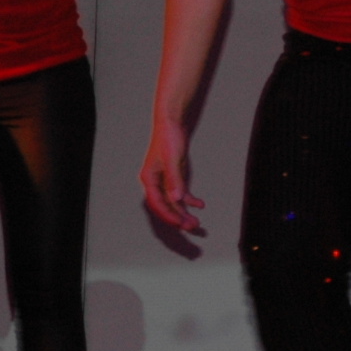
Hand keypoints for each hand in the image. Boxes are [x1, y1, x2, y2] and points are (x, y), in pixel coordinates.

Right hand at [140, 121, 205, 235]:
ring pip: (173, 201)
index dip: (169, 215)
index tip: (181, 224)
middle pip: (166, 205)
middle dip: (178, 217)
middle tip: (193, 227)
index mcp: (149, 179)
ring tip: (197, 222)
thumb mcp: (173, 159)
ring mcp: (164, 180)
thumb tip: (177, 198)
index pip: (157, 203)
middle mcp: (155, 182)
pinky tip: (200, 204)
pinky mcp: (174, 176)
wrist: (172, 123)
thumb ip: (175, 179)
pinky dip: (190, 199)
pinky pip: (181, 192)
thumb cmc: (169, 138)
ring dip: (184, 211)